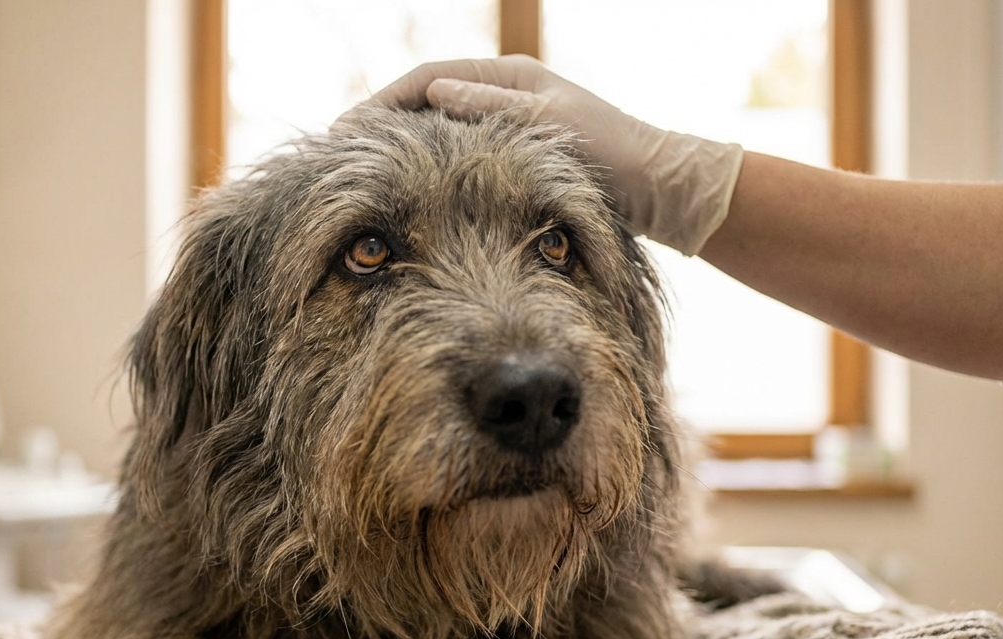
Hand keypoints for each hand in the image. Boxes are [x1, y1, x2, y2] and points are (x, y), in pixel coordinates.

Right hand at [370, 55, 743, 255]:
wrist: (663, 191)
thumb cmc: (615, 156)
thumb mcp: (550, 129)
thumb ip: (491, 110)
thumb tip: (433, 94)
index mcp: (510, 77)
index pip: (427, 80)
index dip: (382, 103)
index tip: (345, 131)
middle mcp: (505, 96)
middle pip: (424, 103)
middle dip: (381, 126)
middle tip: (339, 155)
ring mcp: (508, 126)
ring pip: (437, 132)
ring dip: (400, 149)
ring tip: (360, 178)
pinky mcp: (515, 159)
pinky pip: (457, 158)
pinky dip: (428, 171)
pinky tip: (408, 196)